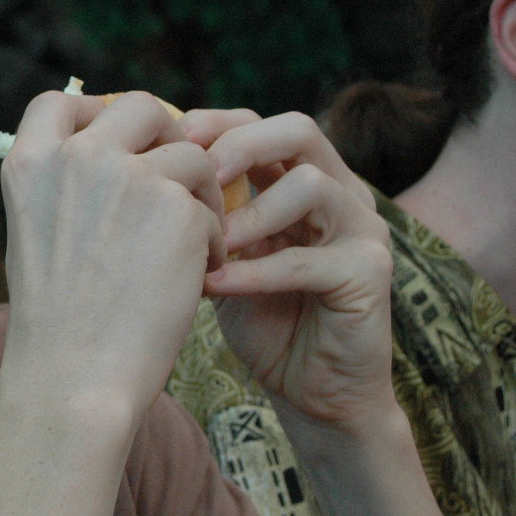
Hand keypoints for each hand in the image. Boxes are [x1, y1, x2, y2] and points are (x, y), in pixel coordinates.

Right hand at [0, 91, 226, 412]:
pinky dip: (214, 238)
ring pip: (190, 154)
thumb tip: (116, 155)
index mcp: (29, 163)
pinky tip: (198, 275)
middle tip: (175, 180)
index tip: (116, 140)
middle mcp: (77, 157)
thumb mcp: (36, 233)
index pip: (59, 101)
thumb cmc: (56, 320)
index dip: (95, 111)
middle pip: (139, 107)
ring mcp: (130, 177)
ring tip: (194, 240)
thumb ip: (66, 185)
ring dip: (200, 191)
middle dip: (166, 137)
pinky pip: (213, 206)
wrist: (75, 375)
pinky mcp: (179, 208)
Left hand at [180, 109, 393, 427]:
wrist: (315, 391)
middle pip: (298, 131)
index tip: (169, 144)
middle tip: (194, 173)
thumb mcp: (225, 256)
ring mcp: (364, 229)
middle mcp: (343, 191)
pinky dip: (254, 272)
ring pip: (310, 186)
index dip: (216, 124)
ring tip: (207, 242)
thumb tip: (144, 175)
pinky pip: (307, 260)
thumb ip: (206, 215)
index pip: (262, 123)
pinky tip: (214, 287)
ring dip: (248, 213)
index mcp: (307, 178)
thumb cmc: (263, 318)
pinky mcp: (371, 273)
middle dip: (240, 145)